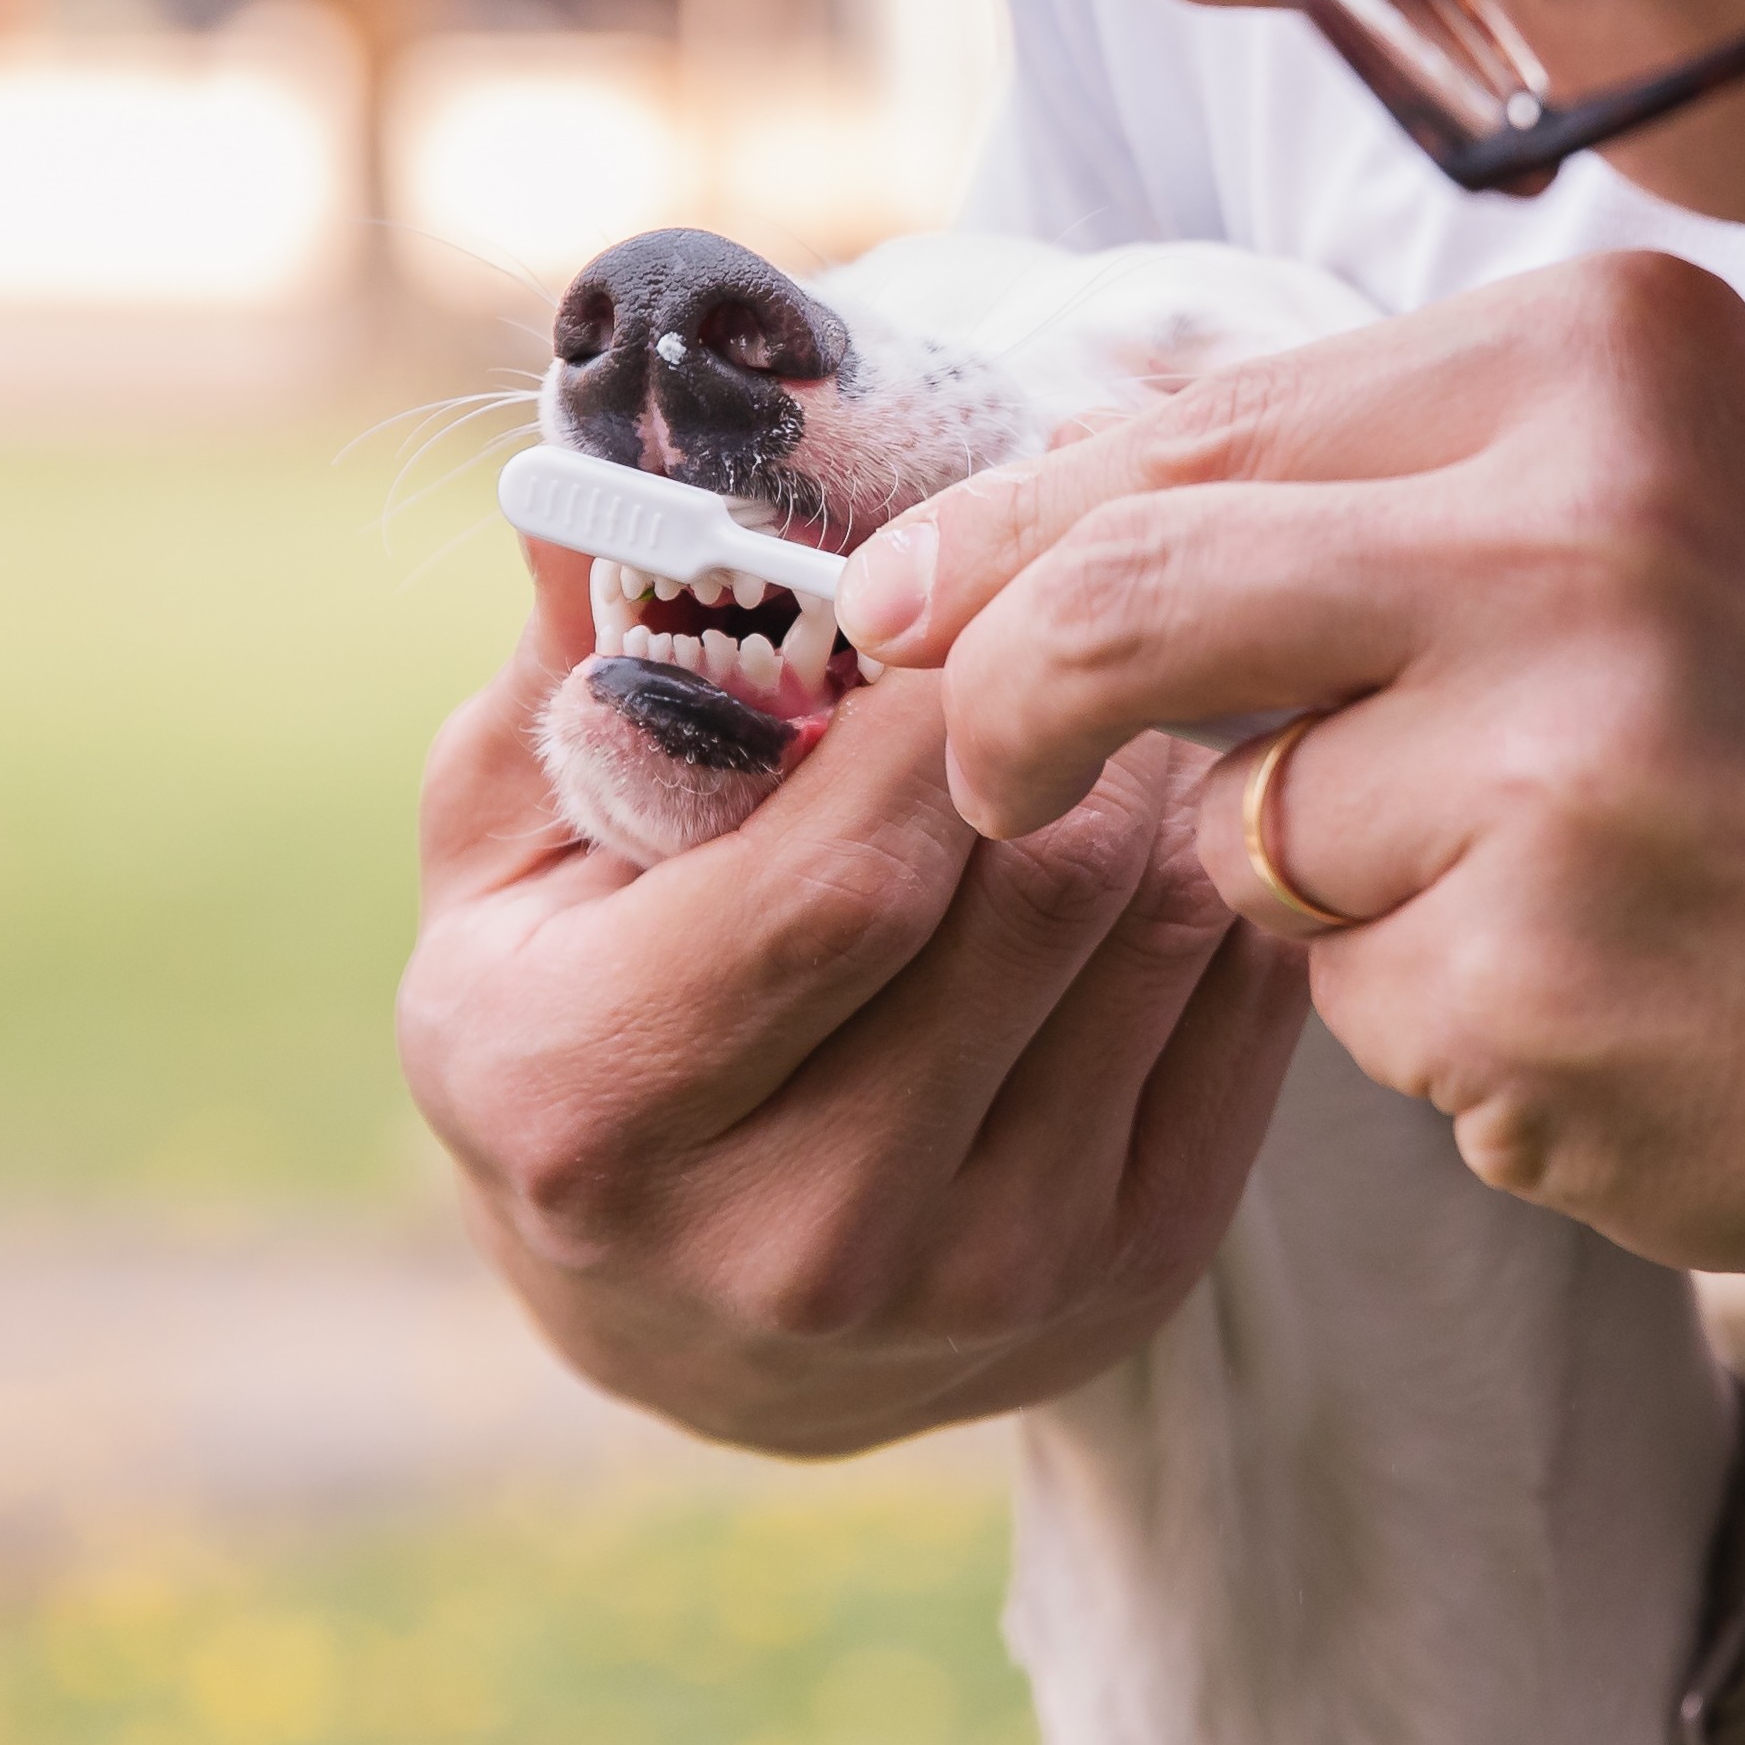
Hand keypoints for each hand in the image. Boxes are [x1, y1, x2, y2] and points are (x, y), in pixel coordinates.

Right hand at [398, 531, 1308, 1454]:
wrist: (684, 1317)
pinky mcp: (1128, 1280)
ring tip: (1093, 709)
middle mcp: (789, 1238)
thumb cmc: (576, 1011)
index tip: (948, 595)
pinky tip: (1147, 820)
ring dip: (1150, 775)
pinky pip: (1236, 1003)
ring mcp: (979, 1282)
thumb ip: (574, 652)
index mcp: (591, 1103)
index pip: (846, 878)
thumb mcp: (507, 842)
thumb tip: (618, 427)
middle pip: (1035, 891)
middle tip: (1048, 621)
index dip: (932, 701)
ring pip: (1154, 929)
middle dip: (1056, 715)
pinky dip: (1213, 874)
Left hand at [829, 249, 1744, 1351]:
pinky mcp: (1538, 973)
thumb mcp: (1717, 504)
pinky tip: (1647, 1012)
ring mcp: (1557, 753)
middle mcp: (1582, 516)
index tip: (903, 604)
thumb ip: (1430, 481)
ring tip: (1603, 899)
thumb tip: (1083, 502)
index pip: (1200, 425)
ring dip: (1357, 902)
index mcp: (1619, 356)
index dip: (1009, 532)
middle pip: (1134, 596)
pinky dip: (1456, 1036)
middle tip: (981, 771)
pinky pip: (1361, 1009)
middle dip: (1006, 701)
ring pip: (1256, 835)